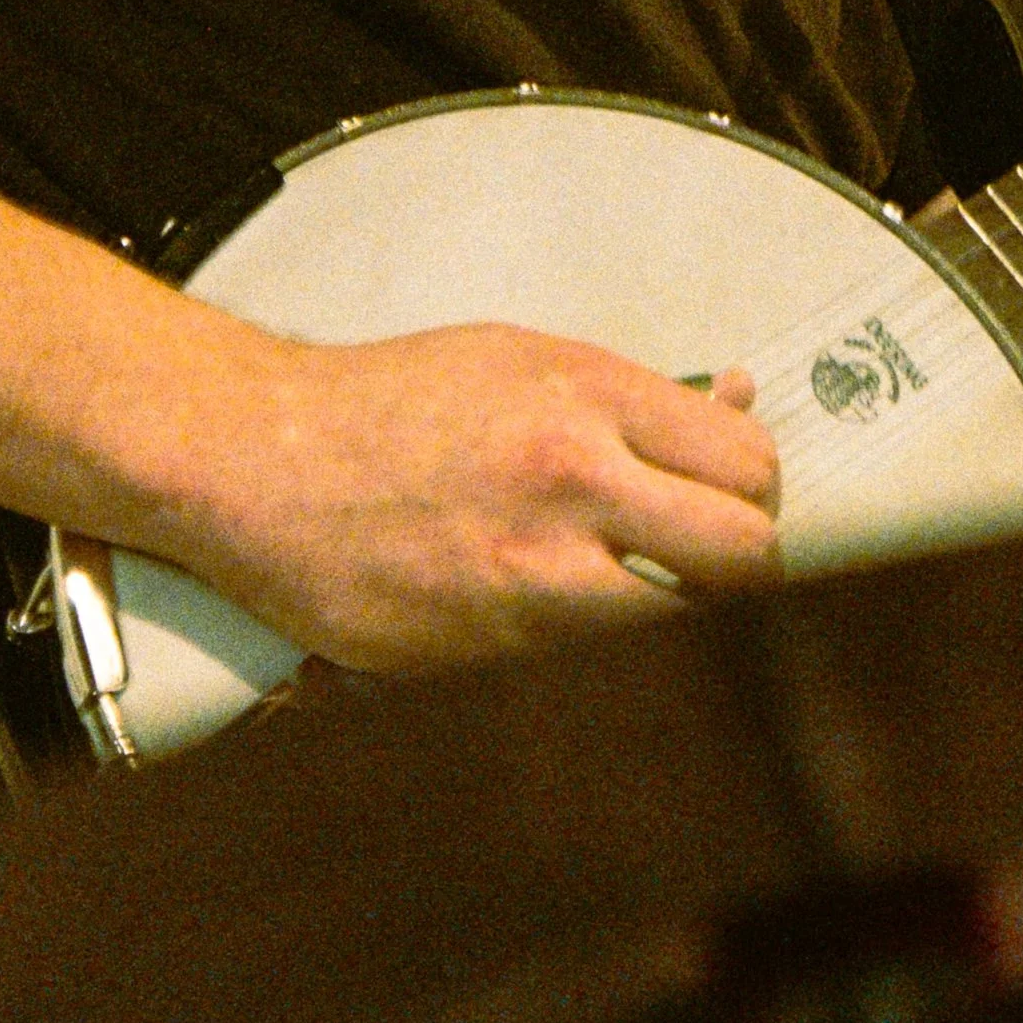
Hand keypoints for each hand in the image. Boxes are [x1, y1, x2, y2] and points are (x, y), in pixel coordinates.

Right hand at [180, 318, 779, 671]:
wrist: (262, 459)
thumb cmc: (389, 403)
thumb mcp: (524, 359)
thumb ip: (635, 396)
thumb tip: (735, 404)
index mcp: (588, 399)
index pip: (748, 464)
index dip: (759, 491)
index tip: (745, 498)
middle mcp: (572, 483)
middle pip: (743, 555)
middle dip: (749, 566)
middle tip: (723, 562)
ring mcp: (531, 577)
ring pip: (679, 627)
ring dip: (677, 617)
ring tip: (644, 589)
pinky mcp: (486, 652)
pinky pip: (589, 663)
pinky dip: (594, 647)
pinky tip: (565, 612)